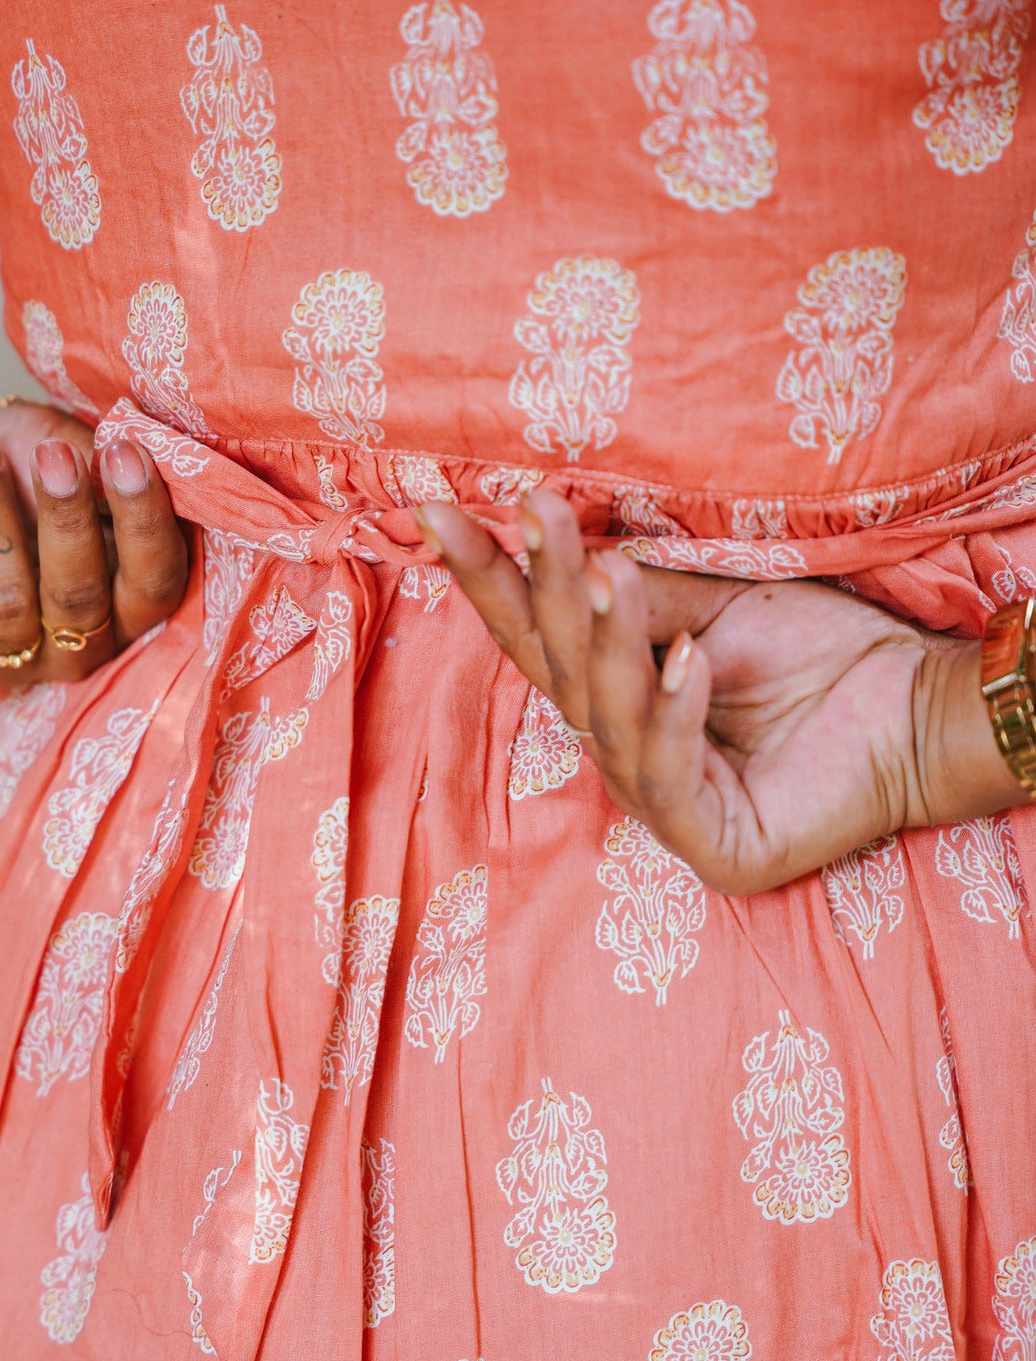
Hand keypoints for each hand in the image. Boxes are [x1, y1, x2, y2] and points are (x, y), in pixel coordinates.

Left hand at [0, 400, 188, 701]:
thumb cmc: (18, 458)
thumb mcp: (66, 445)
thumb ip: (100, 463)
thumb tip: (121, 461)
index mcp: (130, 598)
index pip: (157, 582)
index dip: (144, 522)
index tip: (123, 452)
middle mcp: (83, 642)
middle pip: (82, 600)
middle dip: (66, 520)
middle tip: (49, 453)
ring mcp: (19, 662)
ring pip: (9, 612)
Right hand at [420, 489, 1020, 894]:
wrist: (922, 713)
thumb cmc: (827, 660)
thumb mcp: (718, 611)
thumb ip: (639, 603)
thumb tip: (567, 564)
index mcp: (622, 705)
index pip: (541, 640)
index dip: (492, 580)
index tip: (437, 512)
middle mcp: (631, 760)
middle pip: (563, 674)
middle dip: (541, 592)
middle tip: (530, 514)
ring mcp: (670, 812)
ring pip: (609, 720)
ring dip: (603, 644)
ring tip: (602, 575)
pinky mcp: (717, 848)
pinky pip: (674, 777)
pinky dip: (676, 714)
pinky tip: (688, 661)